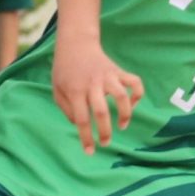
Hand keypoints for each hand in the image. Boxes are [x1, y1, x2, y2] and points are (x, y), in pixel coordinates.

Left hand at [52, 39, 142, 153]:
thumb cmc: (64, 70)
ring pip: (122, 96)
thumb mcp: (57, 90)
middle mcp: (92, 84)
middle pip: (102, 111)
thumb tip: (80, 126)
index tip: (90, 152)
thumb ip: (66, 110)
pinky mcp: (118, 71)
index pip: (81, 119)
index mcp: (75, 90)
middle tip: (105, 143)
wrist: (76, 44)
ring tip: (122, 125)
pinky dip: (137, 95)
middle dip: (105, 131)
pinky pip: (134, 82)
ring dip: (125, 114)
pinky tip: (132, 104)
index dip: (86, 138)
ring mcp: (107, 76)